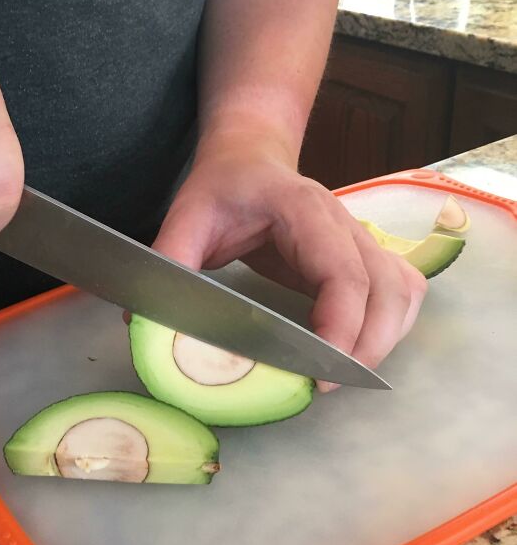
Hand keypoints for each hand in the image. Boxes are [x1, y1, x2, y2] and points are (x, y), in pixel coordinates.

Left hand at [153, 125, 426, 387]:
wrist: (250, 157)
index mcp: (304, 210)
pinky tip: (361, 349)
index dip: (341, 327)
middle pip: (385, 289)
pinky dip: (391, 326)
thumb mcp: (186, 217)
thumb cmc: (222, 187)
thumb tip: (142, 323)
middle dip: (366, 346)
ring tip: (343, 375)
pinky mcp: (364, 255)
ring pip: (401, 292)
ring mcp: (360, 238)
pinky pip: (400, 291)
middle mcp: (344, 222)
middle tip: (325, 387)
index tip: (319, 373)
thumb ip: (170, 261)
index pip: (344, 274)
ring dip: (384, 338)